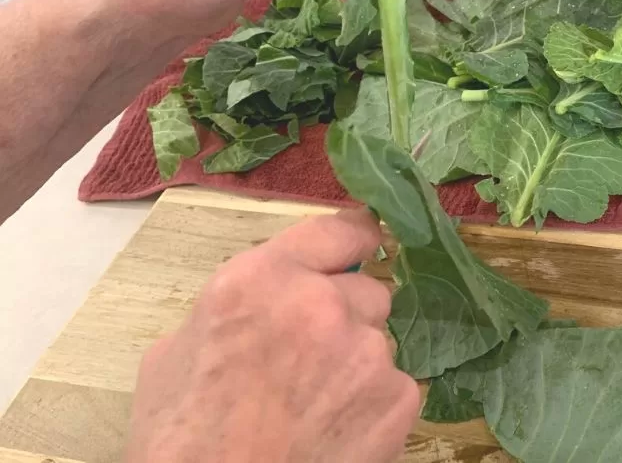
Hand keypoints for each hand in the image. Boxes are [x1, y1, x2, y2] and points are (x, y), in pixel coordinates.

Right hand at [125, 209, 419, 462]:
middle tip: (312, 354)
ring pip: (378, 340)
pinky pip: (394, 385)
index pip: (337, 230)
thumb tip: (267, 297)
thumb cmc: (180, 440)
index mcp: (261, 280)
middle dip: (346, 314)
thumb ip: (238, 305)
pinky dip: (374, 403)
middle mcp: (321, 304)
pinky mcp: (397, 400)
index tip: (362, 246)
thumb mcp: (176, 351)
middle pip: (367, 289)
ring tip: (317, 403)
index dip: (353, 240)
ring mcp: (366, 352)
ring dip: (357, 360)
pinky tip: (337, 429)